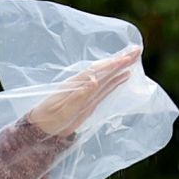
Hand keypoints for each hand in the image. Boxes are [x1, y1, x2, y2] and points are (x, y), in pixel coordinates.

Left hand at [26, 46, 141, 136]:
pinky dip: (116, 80)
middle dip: (120, 60)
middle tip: (137, 50)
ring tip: (135, 57)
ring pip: (107, 76)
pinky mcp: (89, 100)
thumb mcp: (64, 109)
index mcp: (77, 83)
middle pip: (104, 69)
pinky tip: (125, 75)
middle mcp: (83, 84)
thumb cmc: (50, 118)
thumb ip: (79, 95)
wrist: (41, 128)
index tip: (129, 56)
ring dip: (120, 67)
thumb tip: (93, 80)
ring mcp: (87, 91)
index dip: (113, 63)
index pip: (99, 70)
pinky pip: (106, 87)